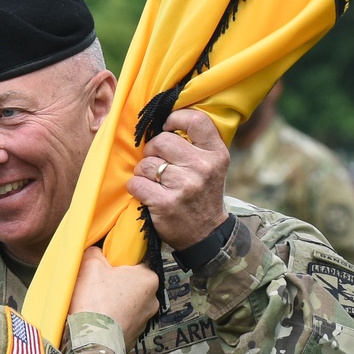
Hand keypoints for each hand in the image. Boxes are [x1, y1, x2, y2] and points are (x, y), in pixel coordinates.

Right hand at [69, 246, 159, 350]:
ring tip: (96, 302)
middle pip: (132, 283)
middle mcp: (153, 299)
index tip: (107, 264)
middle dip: (117, 282)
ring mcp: (145, 320)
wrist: (93, 341)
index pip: (138, 261)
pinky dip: (113, 318)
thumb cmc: (95, 302)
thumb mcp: (90, 266)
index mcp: (148, 278)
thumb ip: (95, 252)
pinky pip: (123, 320)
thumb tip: (95, 250)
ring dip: (115, 301)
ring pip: (128, 303)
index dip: (120, 261)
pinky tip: (99, 318)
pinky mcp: (135, 335)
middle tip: (98, 283)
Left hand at [127, 108, 228, 250]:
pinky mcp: (165, 203)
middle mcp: (203, 168)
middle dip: (152, 151)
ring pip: (146, 163)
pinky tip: (147, 193)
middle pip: (162, 141)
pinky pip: (136, 183)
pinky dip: (136, 187)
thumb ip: (196, 144)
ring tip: (154, 181)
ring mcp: (184, 186)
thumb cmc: (203, 194)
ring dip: (144, 172)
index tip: (167, 127)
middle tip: (157, 163)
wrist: (206, 234)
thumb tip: (163, 120)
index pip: (195, 120)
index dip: (175, 119)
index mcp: (216, 154)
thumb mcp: (212, 166)